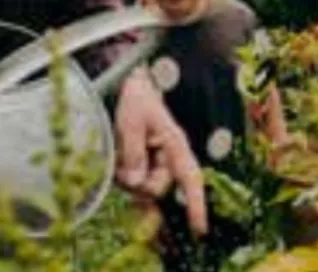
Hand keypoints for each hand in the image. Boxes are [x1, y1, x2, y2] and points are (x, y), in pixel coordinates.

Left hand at [113, 71, 206, 235]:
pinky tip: (117, 165)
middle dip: (137, 183)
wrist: (130, 87)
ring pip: (141, 187)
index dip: (196, 205)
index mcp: (175, 145)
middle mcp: (169, 158)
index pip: (191, 179)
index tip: (200, 230)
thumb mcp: (131, 122)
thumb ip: (134, 152)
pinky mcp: (142, 166)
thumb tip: (136, 183)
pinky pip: (134, 183)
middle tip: (121, 163)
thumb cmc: (136, 100)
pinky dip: (124, 179)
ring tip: (118, 149)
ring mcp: (155, 164)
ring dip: (126, 178)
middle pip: (157, 187)